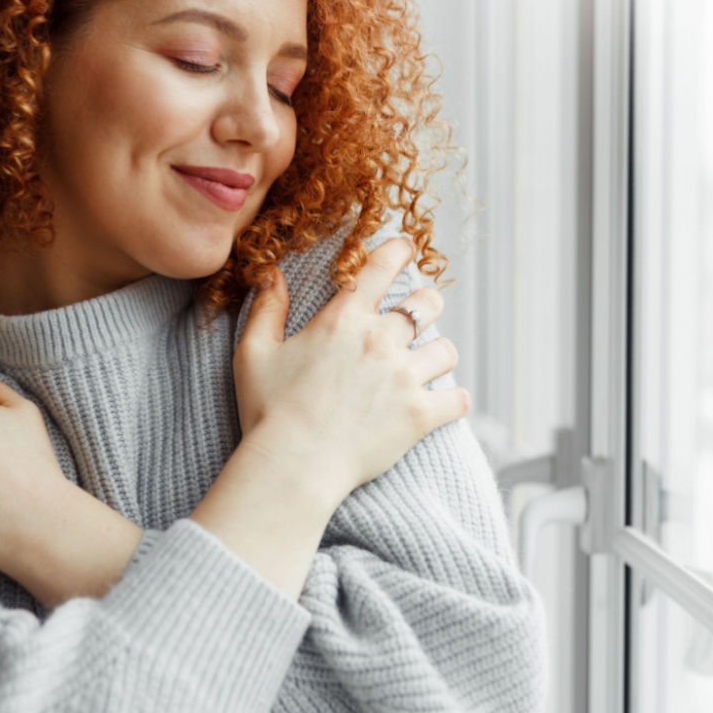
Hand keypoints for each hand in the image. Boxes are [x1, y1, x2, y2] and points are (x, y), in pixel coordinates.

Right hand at [233, 236, 469, 503]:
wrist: (293, 465)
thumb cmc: (269, 411)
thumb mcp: (255, 353)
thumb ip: (267, 309)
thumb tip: (272, 274)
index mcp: (343, 319)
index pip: (382, 267)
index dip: (399, 251)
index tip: (408, 247)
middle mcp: (380, 340)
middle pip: (428, 304)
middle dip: (427, 304)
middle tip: (420, 314)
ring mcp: (404, 377)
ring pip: (446, 350)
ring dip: (437, 354)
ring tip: (427, 364)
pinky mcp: (419, 415)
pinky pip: (457, 399)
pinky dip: (455, 401)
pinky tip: (447, 403)